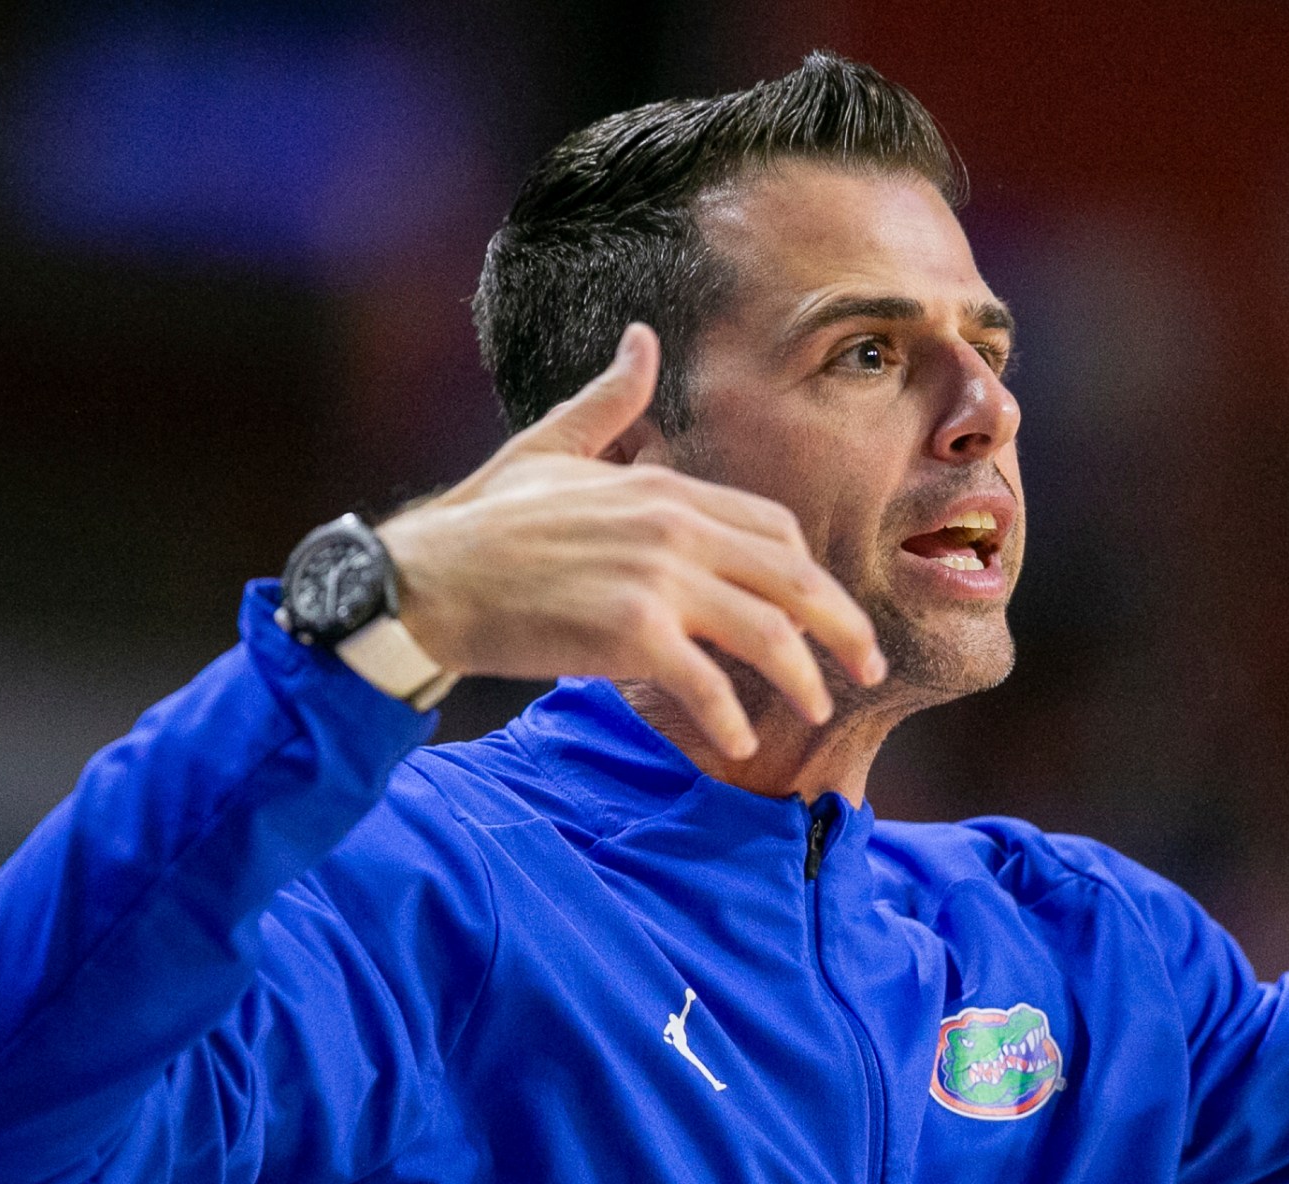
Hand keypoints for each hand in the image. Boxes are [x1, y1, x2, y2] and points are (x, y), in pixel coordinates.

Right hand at [376, 324, 885, 758]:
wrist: (418, 581)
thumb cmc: (481, 524)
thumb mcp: (550, 447)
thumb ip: (608, 402)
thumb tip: (640, 339)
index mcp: (665, 487)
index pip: (774, 528)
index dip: (811, 574)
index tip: (828, 609)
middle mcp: (672, 526)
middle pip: (792, 578)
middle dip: (842, 625)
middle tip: (870, 664)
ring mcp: (654, 578)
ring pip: (767, 632)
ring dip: (805, 677)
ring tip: (819, 707)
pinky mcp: (628, 632)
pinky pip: (706, 681)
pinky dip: (730, 715)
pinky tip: (739, 739)